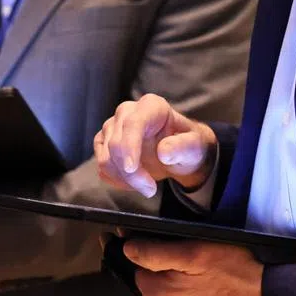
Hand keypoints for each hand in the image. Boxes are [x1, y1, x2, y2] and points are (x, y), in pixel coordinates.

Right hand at [94, 94, 216, 197]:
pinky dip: (117, 180)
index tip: (131, 168)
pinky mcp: (104, 144)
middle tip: (150, 189)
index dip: (129, 146)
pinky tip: (135, 182)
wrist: (178, 152)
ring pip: (105, 158)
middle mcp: (127, 112)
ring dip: (123, 179)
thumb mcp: (194, 146)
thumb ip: (182, 147)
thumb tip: (164, 152)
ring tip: (147, 187)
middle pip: (116, 143)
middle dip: (130, 173)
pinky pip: (102, 167)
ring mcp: (112, 127)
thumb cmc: (186, 144)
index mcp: (151, 106)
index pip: (133, 123)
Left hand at [126, 240, 263, 295]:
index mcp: (157, 293)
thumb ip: (156, 252)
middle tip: (193, 260)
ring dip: (177, 280)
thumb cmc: (233, 272)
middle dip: (165, 267)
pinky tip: (206, 287)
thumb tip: (128, 249)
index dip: (153, 250)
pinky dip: (188, 293)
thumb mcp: (194, 252)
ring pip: (166, 291)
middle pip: (151, 279)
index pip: (138, 264)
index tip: (173, 247)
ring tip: (202, 273)